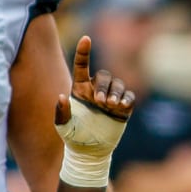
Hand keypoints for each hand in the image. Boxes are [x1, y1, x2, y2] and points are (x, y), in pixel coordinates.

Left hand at [54, 36, 135, 186]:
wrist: (90, 153)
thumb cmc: (74, 138)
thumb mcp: (63, 127)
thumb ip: (61, 112)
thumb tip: (62, 96)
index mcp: (80, 89)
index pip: (82, 65)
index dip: (84, 51)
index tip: (86, 39)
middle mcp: (96, 90)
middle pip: (103, 76)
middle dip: (103, 86)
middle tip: (100, 102)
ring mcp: (111, 98)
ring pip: (118, 84)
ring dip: (115, 92)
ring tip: (111, 106)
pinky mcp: (123, 108)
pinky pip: (129, 96)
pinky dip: (127, 99)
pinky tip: (121, 106)